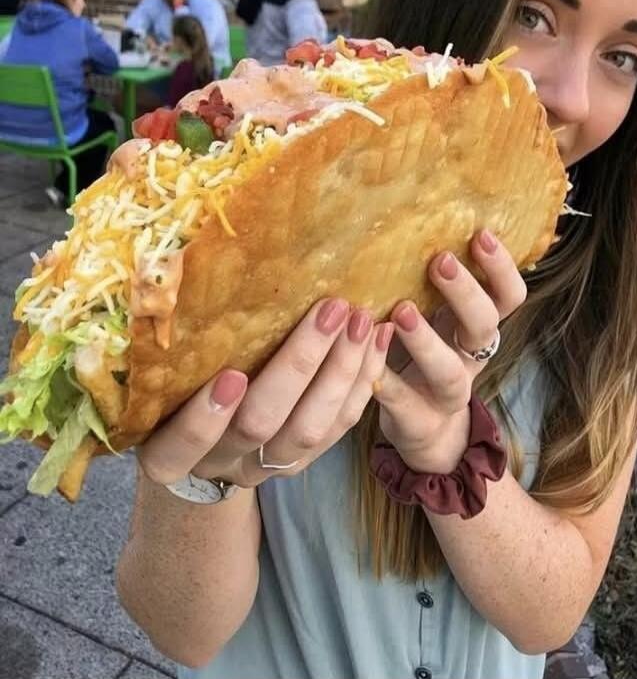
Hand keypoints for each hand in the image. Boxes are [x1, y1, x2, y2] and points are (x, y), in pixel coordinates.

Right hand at [137, 299, 393, 487]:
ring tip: (361, 319)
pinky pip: (339, 427)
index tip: (231, 375)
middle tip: (330, 311)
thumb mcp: (153, 390)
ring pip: (310, 429)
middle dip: (299, 366)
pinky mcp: (303, 461)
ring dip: (340, 371)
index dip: (205, 417)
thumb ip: (164, 354)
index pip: (180, 445)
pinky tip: (377, 338)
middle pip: (260, 425)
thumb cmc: (167, 403)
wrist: (198, 460)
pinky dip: (362, 381)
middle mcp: (219, 464)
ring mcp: (266, 468)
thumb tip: (174, 274)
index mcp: (166, 454)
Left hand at [373, 229, 526, 473]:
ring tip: (401, 312)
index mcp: (477, 327)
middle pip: (484, 326)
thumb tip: (413, 215)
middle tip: (439, 261)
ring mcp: (447, 394)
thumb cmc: (427, 356)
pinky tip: (370, 368)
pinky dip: (390, 386)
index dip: (501, 267)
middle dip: (465, 293)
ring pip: (450, 372)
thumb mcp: (440, 318)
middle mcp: (470, 358)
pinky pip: (407, 405)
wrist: (428, 434)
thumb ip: (435, 284)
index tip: (480, 233)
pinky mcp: (419, 422)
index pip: (508, 296)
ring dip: (427, 341)